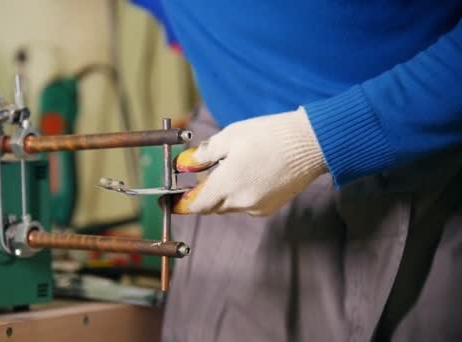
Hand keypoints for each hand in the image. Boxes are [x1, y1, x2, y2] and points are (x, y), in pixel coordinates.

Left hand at [173, 107, 327, 215]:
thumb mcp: (229, 137)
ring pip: (229, 204)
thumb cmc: (268, 135)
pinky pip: (246, 204)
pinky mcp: (271, 206)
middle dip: (202, 193)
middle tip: (200, 173)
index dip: (181, 204)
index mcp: (226, 185)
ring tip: (229, 167)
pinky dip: (239, 193)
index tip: (170, 201)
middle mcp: (240, 202)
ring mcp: (257, 207)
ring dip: (222, 192)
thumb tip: (185, 165)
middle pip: (211, 205)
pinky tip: (248, 173)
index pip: (196, 204)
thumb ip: (203, 155)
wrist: (310, 143)